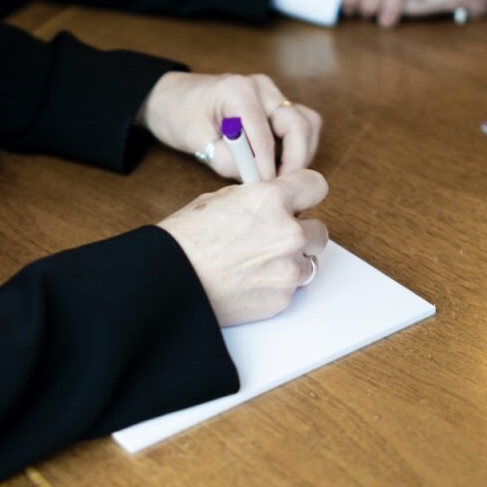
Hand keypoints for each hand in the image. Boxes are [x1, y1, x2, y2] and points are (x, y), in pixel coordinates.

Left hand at [137, 72, 322, 180]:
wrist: (172, 97)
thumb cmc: (178, 114)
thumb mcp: (195, 141)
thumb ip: (226, 160)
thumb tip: (257, 181)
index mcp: (239, 91)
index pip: (266, 136)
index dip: (268, 169)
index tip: (266, 192)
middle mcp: (261, 87)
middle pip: (300, 124)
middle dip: (296, 161)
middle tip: (283, 189)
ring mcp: (271, 93)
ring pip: (307, 123)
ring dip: (301, 153)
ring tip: (283, 179)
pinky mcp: (274, 104)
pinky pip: (299, 125)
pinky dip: (297, 147)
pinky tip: (280, 167)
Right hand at [158, 170, 328, 325]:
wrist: (167, 282)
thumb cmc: (183, 241)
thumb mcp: (216, 201)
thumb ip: (253, 199)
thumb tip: (268, 202)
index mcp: (271, 200)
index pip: (316, 186)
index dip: (303, 194)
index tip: (297, 200)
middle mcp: (288, 233)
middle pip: (319, 230)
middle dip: (299, 233)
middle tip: (271, 238)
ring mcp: (288, 270)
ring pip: (309, 262)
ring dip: (290, 261)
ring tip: (255, 264)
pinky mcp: (281, 299)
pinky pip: (291, 288)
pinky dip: (275, 285)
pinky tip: (247, 282)